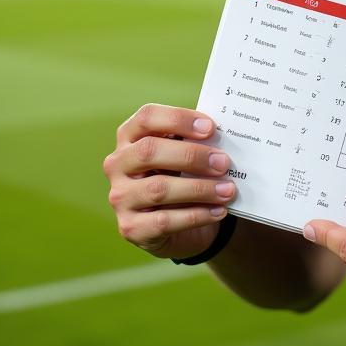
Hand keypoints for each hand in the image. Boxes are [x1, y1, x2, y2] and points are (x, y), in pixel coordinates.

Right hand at [103, 103, 234, 260]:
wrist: (177, 228)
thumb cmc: (181, 177)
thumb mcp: (184, 155)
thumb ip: (196, 142)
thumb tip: (223, 136)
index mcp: (129, 137)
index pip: (147, 117)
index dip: (178, 119)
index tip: (210, 128)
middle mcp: (118, 164)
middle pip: (149, 151)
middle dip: (192, 155)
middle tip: (224, 162)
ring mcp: (120, 197)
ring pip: (158, 189)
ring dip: (200, 188)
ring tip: (228, 190)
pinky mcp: (131, 228)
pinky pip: (165, 221)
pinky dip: (197, 215)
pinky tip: (218, 210)